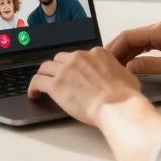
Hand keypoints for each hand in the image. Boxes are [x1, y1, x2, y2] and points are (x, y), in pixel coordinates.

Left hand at [27, 48, 145, 125]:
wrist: (117, 106)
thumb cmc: (125, 96)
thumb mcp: (127, 75)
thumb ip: (117, 71)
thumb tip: (118, 75)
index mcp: (96, 53)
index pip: (79, 55)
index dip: (74, 65)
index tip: (72, 73)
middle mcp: (79, 57)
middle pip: (61, 58)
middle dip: (58, 68)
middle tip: (57, 78)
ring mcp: (66, 70)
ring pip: (46, 67)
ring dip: (44, 75)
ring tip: (41, 84)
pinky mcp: (56, 85)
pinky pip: (37, 81)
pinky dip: (33, 87)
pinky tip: (34, 94)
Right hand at [106, 21, 160, 81]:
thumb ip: (150, 66)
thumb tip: (128, 68)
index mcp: (160, 30)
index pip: (127, 36)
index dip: (113, 49)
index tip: (103, 62)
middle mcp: (160, 28)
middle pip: (130, 38)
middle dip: (116, 52)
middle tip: (104, 68)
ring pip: (137, 42)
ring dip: (125, 54)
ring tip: (114, 69)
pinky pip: (146, 46)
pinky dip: (136, 54)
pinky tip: (130, 66)